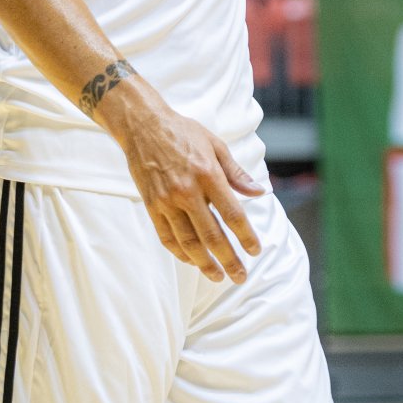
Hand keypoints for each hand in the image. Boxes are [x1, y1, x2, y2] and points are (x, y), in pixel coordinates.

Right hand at [109, 92, 264, 283]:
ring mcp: (167, 200)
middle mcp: (187, 191)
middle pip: (212, 235)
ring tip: (217, 276)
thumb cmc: (183, 133)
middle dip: (229, 259)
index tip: (255, 251)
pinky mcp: (152, 205)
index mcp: (208, 174)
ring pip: (188, 242)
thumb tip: (259, 192)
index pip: (232, 214)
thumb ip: (236, 173)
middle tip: (240, 276)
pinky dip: (180, 253)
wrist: (143, 126)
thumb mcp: (216, 145)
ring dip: (205, 264)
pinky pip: (167, 236)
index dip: (246, 236)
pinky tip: (192, 261)